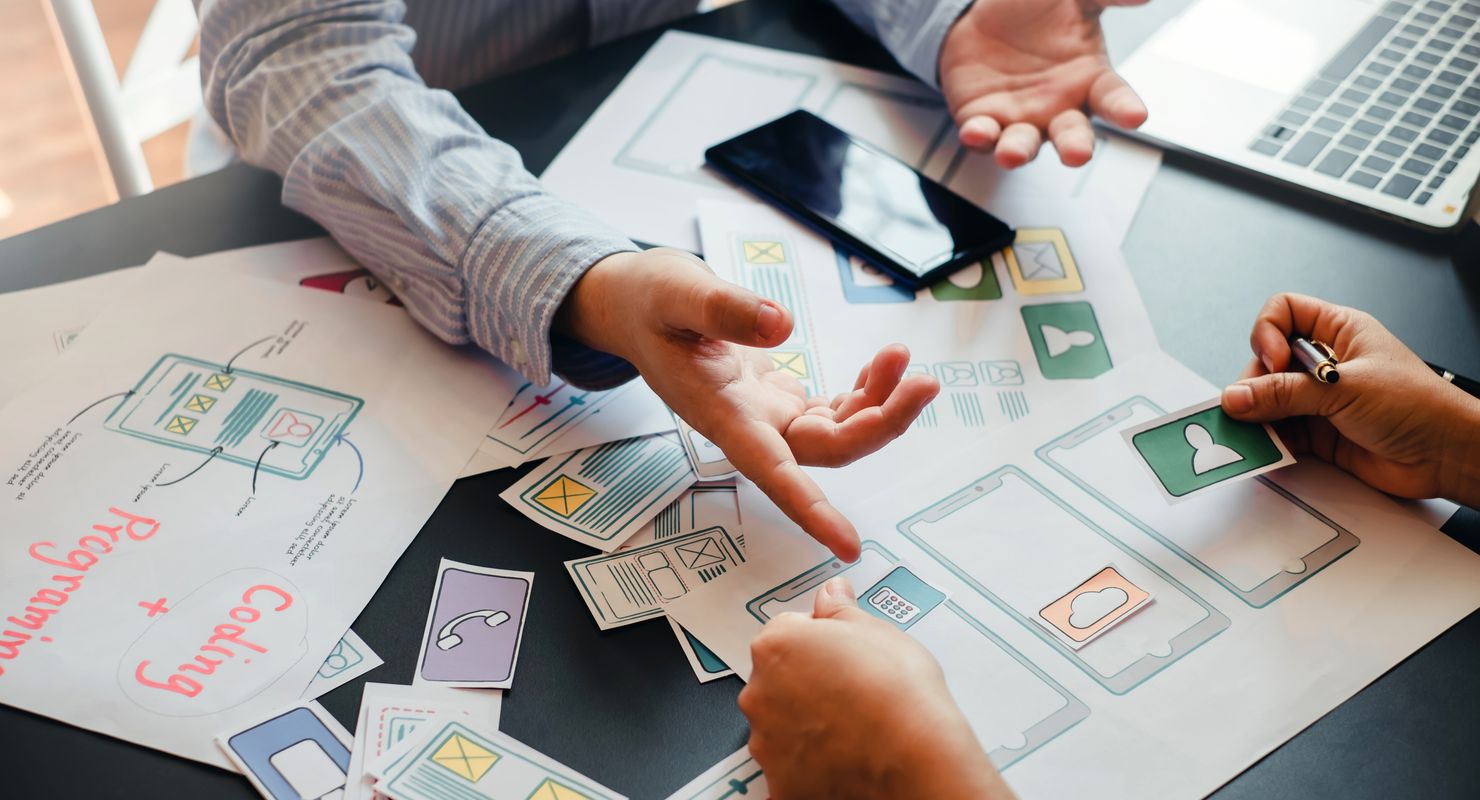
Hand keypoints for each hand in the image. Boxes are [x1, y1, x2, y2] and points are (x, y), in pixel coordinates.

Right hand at [557, 249, 939, 559]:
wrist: (634, 307)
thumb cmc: (648, 302)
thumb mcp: (677, 292)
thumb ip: (724, 308)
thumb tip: (781, 323)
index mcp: (719, 412)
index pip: (771, 471)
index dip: (810, 510)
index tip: (848, 545)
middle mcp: (748, 426)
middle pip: (826, 450)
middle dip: (881, 424)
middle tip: (923, 382)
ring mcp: (766, 416)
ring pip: (837, 433)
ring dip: (880, 404)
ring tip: (901, 358)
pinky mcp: (778, 400)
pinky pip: (833, 413)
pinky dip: (865, 393)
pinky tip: (881, 366)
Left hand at [738, 577, 1013, 799]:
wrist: (912, 756)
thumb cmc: (897, 693)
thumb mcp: (875, 629)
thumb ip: (841, 609)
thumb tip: (832, 594)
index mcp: (777, 646)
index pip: (785, 631)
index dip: (816, 640)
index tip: (837, 651)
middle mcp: (760, 693)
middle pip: (776, 679)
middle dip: (805, 682)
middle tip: (848, 689)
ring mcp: (766, 741)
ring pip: (780, 724)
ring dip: (804, 723)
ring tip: (850, 725)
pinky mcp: (779, 782)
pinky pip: (789, 766)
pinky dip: (809, 764)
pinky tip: (842, 756)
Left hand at [939, 0, 1149, 167]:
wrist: (979, 15)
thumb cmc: (1033, 10)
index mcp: (1088, 79)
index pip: (1114, 97)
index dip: (1125, 108)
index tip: (1135, 116)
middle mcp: (1057, 107)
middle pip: (1072, 136)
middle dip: (1075, 147)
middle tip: (1077, 154)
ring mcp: (1020, 119)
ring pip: (1024, 145)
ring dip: (1019, 151)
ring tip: (1012, 156)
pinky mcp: (982, 122)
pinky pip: (982, 136)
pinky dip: (979, 137)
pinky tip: (975, 133)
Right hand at [1220, 293, 1479, 505]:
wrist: (1446, 456)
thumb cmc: (1418, 406)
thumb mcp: (1345, 388)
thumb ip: (1285, 394)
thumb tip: (1236, 397)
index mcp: (1339, 331)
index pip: (1284, 313)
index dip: (1268, 333)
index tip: (1273, 362)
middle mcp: (1325, 363)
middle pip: (1267, 361)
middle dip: (1255, 384)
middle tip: (1253, 405)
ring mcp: (1320, 399)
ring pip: (1268, 399)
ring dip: (1257, 417)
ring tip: (1256, 433)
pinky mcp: (1318, 433)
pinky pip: (1280, 433)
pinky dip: (1269, 441)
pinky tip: (1270, 449)